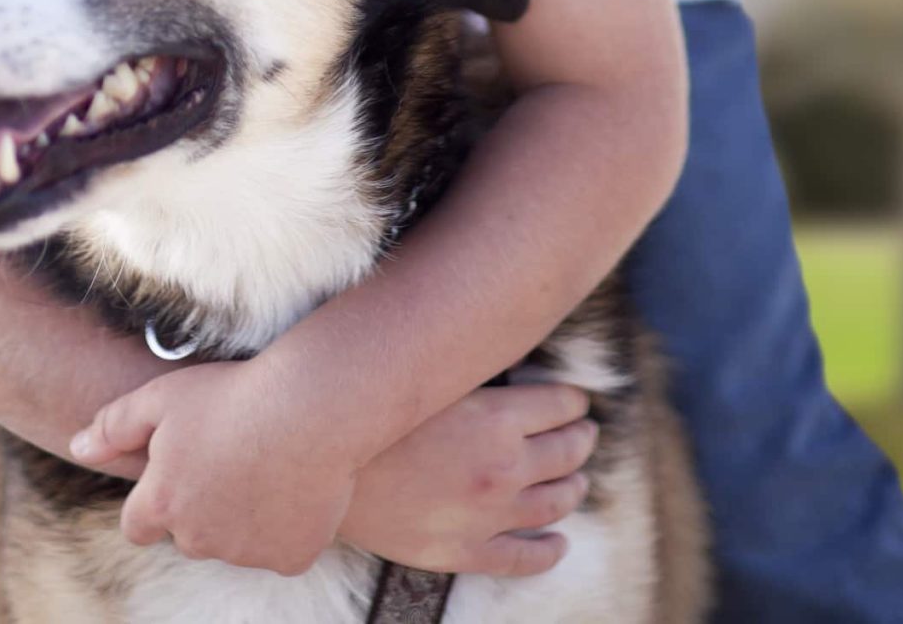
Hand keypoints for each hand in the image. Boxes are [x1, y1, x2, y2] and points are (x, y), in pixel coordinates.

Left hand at [67, 355, 359, 576]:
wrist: (309, 408)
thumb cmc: (229, 396)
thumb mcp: (159, 397)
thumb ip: (112, 426)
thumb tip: (77, 448)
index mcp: (162, 504)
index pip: (137, 527)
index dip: (150, 504)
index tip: (171, 480)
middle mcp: (199, 538)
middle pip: (187, 535)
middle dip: (198, 508)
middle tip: (225, 460)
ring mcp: (246, 553)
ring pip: (234, 543)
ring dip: (240, 518)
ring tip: (261, 465)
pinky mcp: (290, 558)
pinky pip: (279, 549)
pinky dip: (285, 527)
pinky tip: (292, 486)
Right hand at [336, 383, 597, 575]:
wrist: (319, 469)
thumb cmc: (368, 413)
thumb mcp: (424, 378)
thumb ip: (466, 368)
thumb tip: (492, 345)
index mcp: (496, 420)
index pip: (562, 406)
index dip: (572, 401)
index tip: (574, 401)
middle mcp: (503, 469)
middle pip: (568, 452)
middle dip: (580, 438)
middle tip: (583, 434)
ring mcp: (489, 515)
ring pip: (557, 503)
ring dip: (575, 487)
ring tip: (577, 480)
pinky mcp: (467, 551)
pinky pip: (526, 557)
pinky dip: (551, 550)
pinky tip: (558, 543)